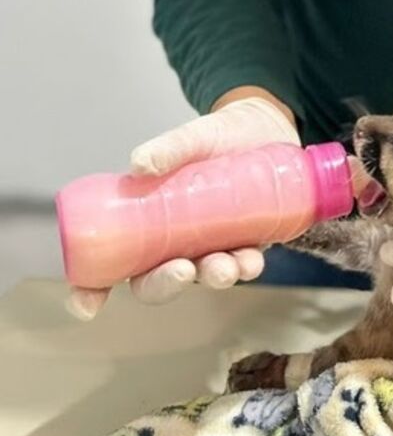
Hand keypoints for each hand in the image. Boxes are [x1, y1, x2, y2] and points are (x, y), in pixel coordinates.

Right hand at [67, 92, 298, 320]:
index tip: (86, 307)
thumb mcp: (190, 139)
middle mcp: (176, 243)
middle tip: (181, 271)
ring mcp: (212, 246)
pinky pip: (245, 263)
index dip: (92, 291)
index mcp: (146, 224)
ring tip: (226, 266)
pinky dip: (247, 265)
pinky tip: (251, 259)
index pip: (112, 265)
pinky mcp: (248, 242)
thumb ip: (166, 149)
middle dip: (167, 283)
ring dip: (215, 276)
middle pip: (159, 280)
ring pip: (205, 275)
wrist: (264, 128)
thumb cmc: (216, 138)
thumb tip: (140, 164)